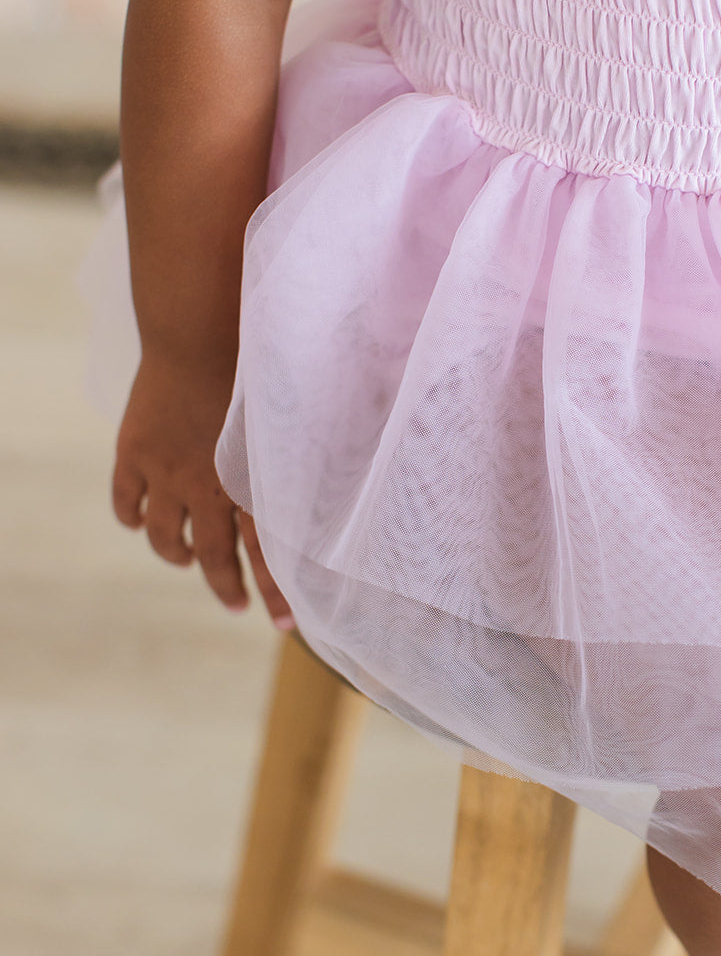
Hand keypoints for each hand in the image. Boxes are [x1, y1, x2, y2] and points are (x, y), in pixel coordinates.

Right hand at [111, 355, 293, 629]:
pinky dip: (134, 518)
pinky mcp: (134, 453)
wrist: (200, 329)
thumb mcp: (302, 416)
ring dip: (178, 555)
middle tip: (238, 606)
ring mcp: (166, 473)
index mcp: (254, 483)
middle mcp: (209, 488)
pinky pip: (127, 503)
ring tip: (187, 560)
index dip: (277, 593)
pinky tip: (142, 523)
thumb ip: (316, 457)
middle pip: (216, 557)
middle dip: (228, 587)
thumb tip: (358, 479)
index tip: (287, 627)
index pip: (269, 555)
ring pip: (168, 538)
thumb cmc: (261, 364)